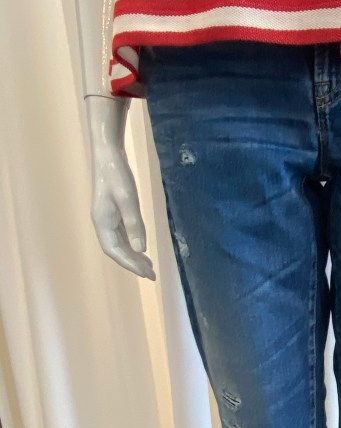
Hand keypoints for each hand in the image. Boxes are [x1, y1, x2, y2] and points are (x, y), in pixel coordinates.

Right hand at [90, 140, 155, 280]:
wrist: (108, 153)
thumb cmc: (117, 174)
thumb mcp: (127, 198)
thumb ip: (134, 224)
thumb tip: (140, 249)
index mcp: (102, 222)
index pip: (115, 251)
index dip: (130, 264)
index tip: (146, 273)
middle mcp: (103, 223)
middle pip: (117, 250)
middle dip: (133, 263)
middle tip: (152, 274)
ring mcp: (107, 217)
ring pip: (120, 243)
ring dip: (133, 255)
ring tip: (149, 266)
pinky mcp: (113, 211)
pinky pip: (122, 234)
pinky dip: (132, 244)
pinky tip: (141, 248)